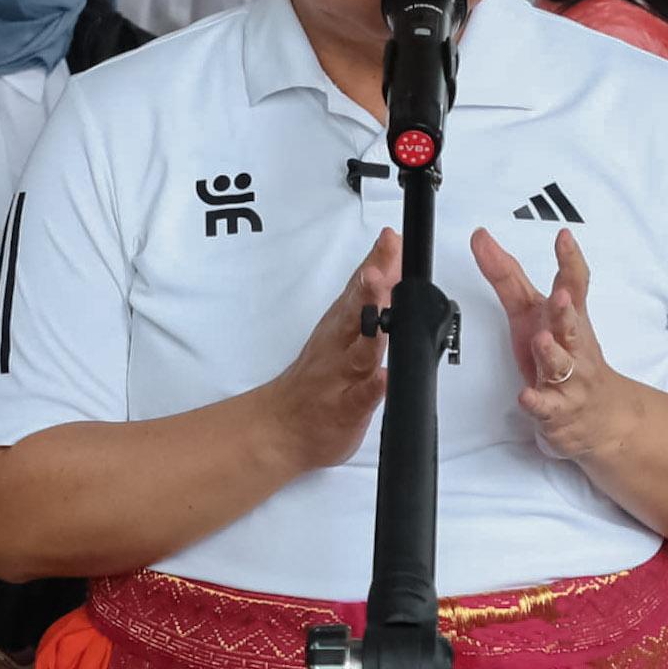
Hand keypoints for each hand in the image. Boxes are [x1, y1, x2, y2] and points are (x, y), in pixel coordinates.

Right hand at [267, 232, 397, 476]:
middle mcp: (338, 348)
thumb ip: (365, 301)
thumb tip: (390, 266)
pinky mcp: (345, 411)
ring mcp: (341, 379)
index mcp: (340, 327)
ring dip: (372, 329)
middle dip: (372, 287)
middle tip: (385, 262)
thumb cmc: (314, 381)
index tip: (390, 240)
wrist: (277, 428)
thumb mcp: (340, 330)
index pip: (360, 288)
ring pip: (359, 351)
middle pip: (357, 312)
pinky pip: (360, 399)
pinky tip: (383, 379)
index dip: (377, 263)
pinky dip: (372, 389)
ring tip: (383, 308)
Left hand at [468, 227, 636, 466]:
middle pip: (571, 325)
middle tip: (560, 296)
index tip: (564, 238)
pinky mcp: (557, 410)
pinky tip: (525, 396)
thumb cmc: (566, 354)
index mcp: (569, 318)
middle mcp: (573, 345)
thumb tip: (481, 239)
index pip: (575, 285)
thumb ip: (507, 277)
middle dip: (566, 311)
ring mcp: (568, 378)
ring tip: (541, 341)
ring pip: (560, 365)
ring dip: (551, 353)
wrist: (600, 413)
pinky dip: (536, 401)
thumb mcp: (533, 312)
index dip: (570, 261)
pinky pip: (546, 406)